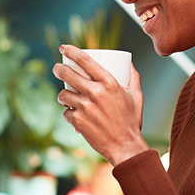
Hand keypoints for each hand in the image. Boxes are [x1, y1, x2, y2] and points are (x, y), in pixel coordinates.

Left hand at [53, 45, 146, 164]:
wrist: (126, 146)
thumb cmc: (131, 121)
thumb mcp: (136, 95)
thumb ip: (133, 77)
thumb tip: (129, 62)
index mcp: (109, 82)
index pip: (84, 60)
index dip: (71, 51)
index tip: (64, 48)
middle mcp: (95, 92)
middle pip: (67, 73)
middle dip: (58, 69)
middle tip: (58, 69)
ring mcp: (84, 107)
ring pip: (63, 94)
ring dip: (62, 95)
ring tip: (65, 97)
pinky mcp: (78, 121)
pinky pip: (66, 113)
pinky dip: (68, 114)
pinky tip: (72, 115)